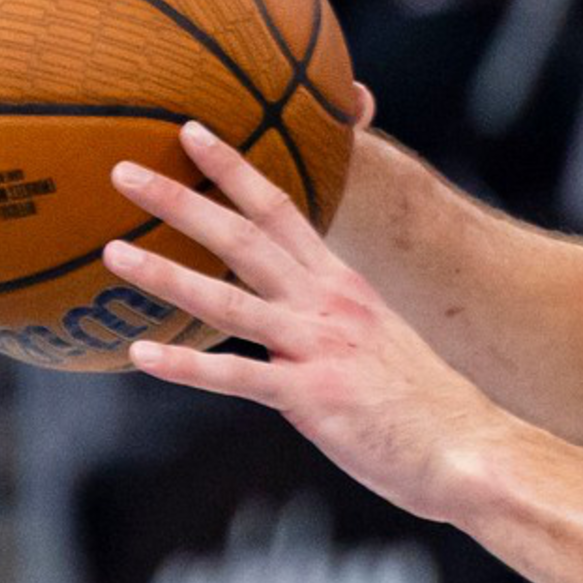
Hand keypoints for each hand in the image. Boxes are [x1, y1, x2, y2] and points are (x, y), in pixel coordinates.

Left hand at [107, 120, 509, 520]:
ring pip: (229, 302)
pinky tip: (140, 355)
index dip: (234, 169)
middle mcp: (329, 305)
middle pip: (245, 238)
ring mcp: (319, 348)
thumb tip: (297, 312)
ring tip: (112, 253)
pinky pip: (236, 377)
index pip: (283, 210)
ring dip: (166, 274)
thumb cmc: (423, 404)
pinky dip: (185, 367)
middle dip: (182, 201)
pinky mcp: (313, 396)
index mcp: (343, 285)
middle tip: (123, 171)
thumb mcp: (380, 339)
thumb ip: (334, 319)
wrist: (471, 449)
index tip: (191, 134)